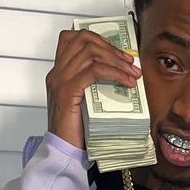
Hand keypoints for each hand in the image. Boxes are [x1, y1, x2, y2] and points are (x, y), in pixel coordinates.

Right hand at [46, 29, 141, 150]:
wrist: (62, 151)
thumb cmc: (75, 131)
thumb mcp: (84, 102)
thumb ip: (92, 85)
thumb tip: (119, 73)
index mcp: (59, 73)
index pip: (73, 38)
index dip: (97, 39)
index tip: (116, 52)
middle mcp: (57, 73)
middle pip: (83, 40)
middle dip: (111, 48)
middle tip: (130, 62)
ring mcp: (60, 81)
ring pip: (90, 53)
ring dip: (116, 60)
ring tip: (133, 72)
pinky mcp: (67, 92)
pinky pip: (93, 71)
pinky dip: (114, 73)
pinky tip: (127, 82)